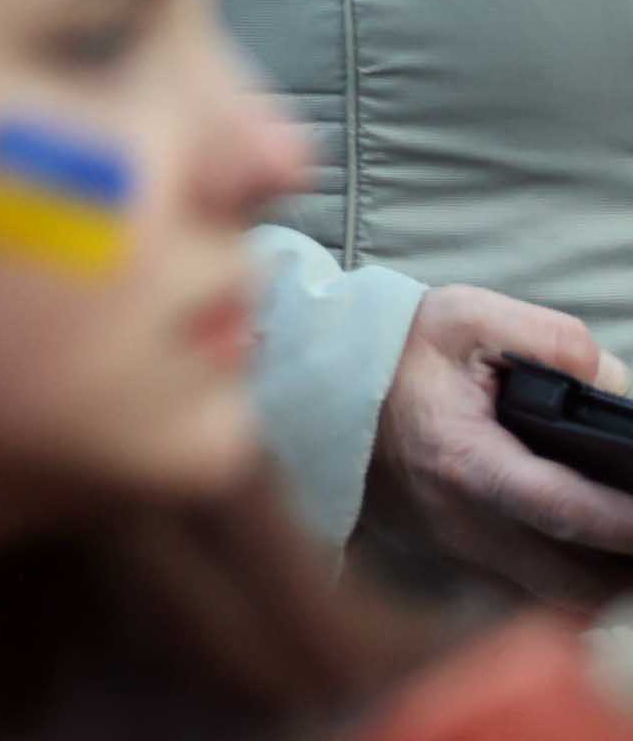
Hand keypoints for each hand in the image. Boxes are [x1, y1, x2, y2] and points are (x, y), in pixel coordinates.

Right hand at [373, 287, 632, 595]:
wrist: (315, 377)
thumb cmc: (393, 348)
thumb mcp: (468, 317)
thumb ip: (554, 342)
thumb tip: (618, 387)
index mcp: (463, 461)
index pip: (562, 508)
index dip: (624, 518)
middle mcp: (461, 521)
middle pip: (574, 583)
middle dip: (626, 568)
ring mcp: (457, 547)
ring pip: (559, 599)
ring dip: (607, 580)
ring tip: (629, 539)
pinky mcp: (455, 555)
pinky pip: (533, 590)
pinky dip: (577, 580)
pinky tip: (600, 549)